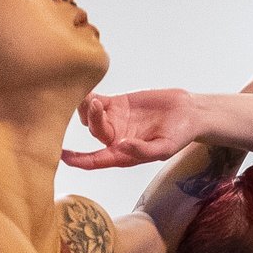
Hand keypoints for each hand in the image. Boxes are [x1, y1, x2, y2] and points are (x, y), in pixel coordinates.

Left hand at [62, 89, 207, 169]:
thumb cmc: (179, 136)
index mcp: (124, 155)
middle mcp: (116, 139)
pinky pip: (98, 101)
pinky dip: (91, 97)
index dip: (79, 160)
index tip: (64, 157)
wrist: (188, 112)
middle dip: (93, 120)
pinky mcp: (118, 104)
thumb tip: (121, 147)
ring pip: (92, 117)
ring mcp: (116, 120)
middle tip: (97, 104)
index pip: (97, 160)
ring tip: (93, 98)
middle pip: (96, 132)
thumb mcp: (164, 148)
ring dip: (88, 108)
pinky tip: (88, 92)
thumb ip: (143, 151)